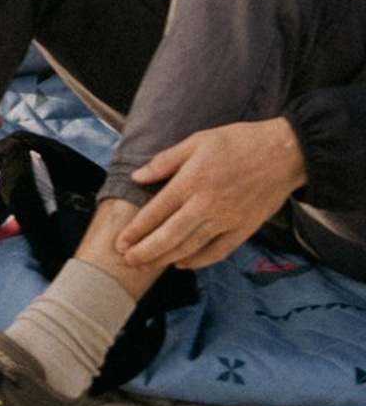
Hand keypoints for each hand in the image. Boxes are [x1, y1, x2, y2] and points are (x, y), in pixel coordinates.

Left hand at [116, 120, 306, 269]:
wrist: (285, 153)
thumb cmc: (239, 142)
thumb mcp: (196, 141)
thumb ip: (165, 161)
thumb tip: (137, 177)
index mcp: (192, 181)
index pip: (156, 212)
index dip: (136, 230)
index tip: (120, 242)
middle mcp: (207, 205)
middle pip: (170, 235)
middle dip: (145, 251)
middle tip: (127, 260)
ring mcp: (227, 220)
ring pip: (191, 246)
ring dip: (166, 258)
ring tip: (147, 264)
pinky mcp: (245, 229)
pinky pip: (218, 251)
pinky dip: (199, 261)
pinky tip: (183, 263)